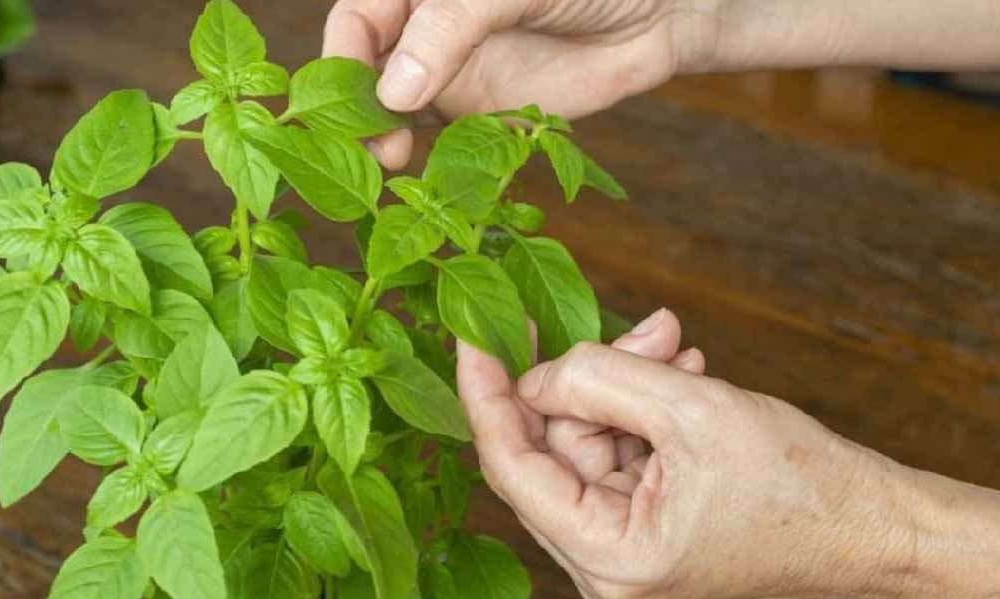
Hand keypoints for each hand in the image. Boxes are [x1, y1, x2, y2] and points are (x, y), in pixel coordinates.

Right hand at [322, 0, 718, 168]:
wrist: (656, 15)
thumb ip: (452, 29)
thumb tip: (393, 90)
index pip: (357, 20)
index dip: (343, 59)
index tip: (354, 100)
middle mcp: (425, 30)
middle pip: (366, 71)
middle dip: (356, 110)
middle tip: (368, 149)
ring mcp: (450, 74)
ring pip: (395, 110)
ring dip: (383, 140)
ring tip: (389, 165)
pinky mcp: (481, 116)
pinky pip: (441, 141)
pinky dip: (427, 162)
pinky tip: (426, 180)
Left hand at [457, 309, 914, 598]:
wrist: (874, 528)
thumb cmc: (802, 484)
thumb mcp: (691, 409)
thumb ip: (599, 379)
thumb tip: (537, 371)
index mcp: (609, 558)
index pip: (512, 466)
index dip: (488, 393)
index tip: (472, 335)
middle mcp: (605, 573)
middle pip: (554, 454)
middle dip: (588, 381)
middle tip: (634, 330)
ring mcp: (626, 560)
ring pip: (590, 449)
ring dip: (625, 389)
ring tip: (674, 351)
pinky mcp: (648, 539)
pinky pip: (620, 462)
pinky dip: (642, 415)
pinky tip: (679, 378)